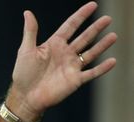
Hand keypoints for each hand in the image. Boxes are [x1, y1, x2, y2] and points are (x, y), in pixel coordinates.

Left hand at [6, 1, 116, 121]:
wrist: (25, 97)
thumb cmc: (23, 74)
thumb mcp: (26, 50)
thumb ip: (30, 31)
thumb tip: (27, 13)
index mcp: (54, 45)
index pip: (70, 26)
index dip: (81, 15)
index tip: (93, 5)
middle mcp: (65, 54)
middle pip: (84, 38)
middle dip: (96, 28)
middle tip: (107, 19)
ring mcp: (71, 67)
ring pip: (91, 53)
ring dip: (102, 45)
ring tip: (113, 36)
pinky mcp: (75, 80)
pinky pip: (92, 73)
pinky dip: (102, 68)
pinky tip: (112, 61)